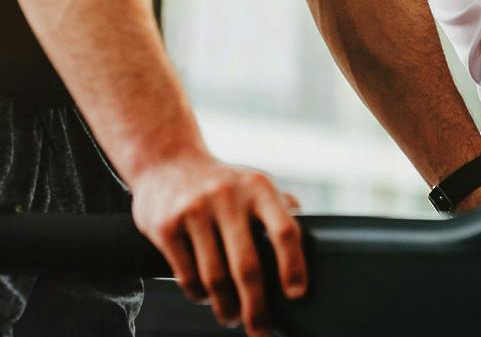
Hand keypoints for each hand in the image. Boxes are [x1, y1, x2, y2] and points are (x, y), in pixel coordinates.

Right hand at [131, 150, 304, 335]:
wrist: (166, 160)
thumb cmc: (220, 181)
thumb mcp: (253, 183)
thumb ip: (281, 208)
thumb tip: (314, 237)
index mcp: (258, 187)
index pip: (284, 230)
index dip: (293, 266)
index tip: (296, 294)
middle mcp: (227, 196)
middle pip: (247, 266)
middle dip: (257, 307)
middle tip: (261, 329)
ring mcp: (194, 210)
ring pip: (215, 278)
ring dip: (226, 308)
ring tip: (232, 317)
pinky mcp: (166, 226)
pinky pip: (186, 276)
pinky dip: (198, 295)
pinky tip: (205, 297)